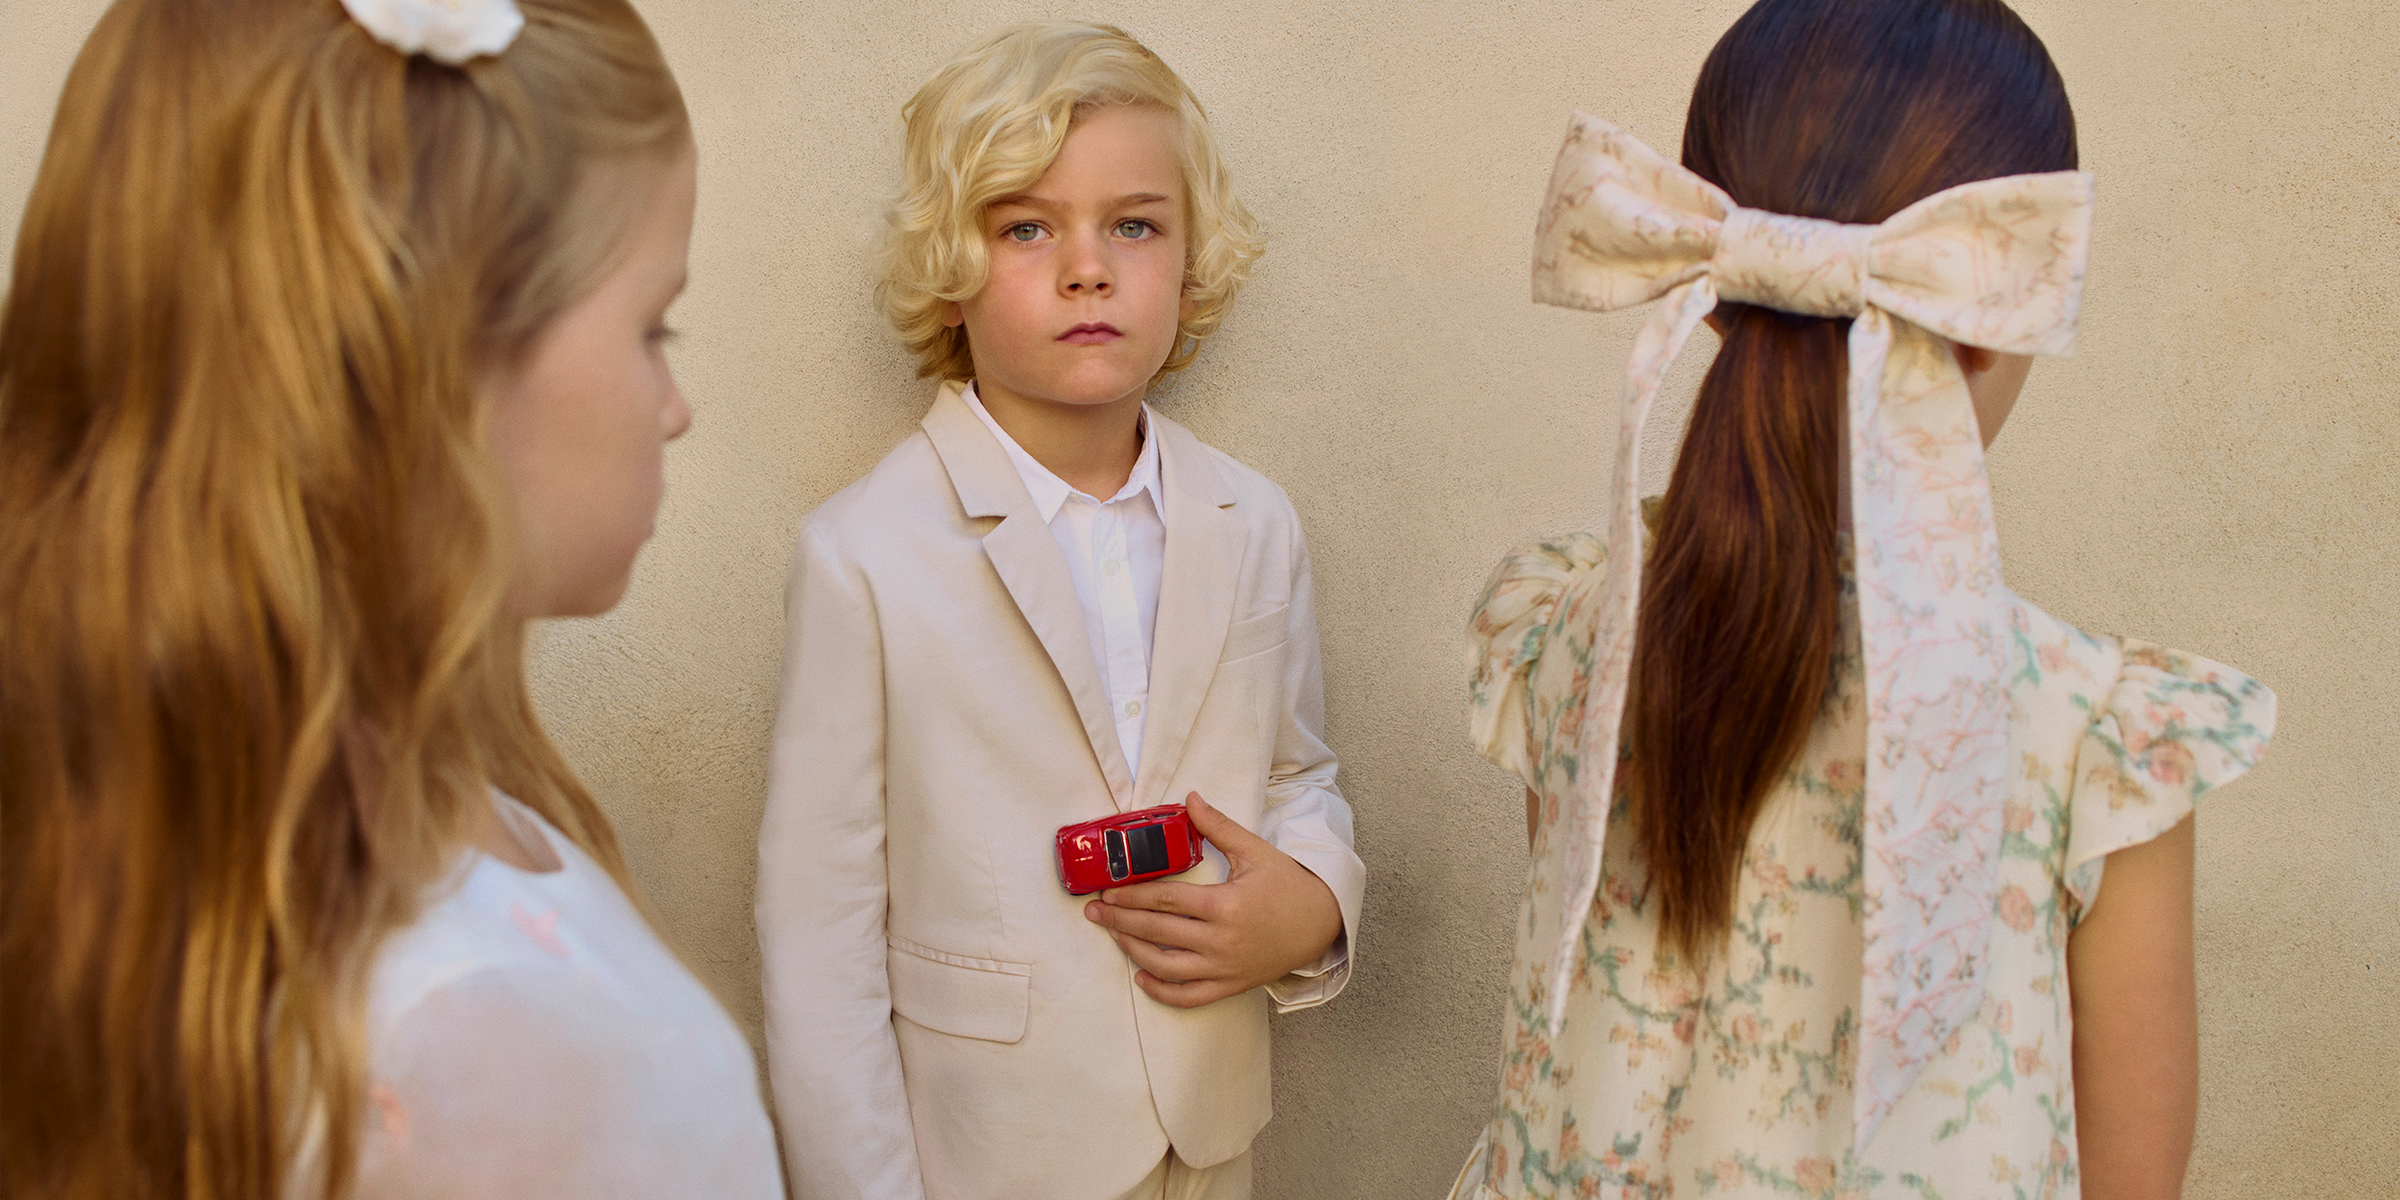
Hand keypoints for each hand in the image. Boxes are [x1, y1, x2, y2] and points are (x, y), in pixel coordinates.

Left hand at [1082, 791, 1343, 1008]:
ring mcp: (1225, 968)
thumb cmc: (1287, 885)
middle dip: (1119, 923)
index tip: (1107, 892)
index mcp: (1224, 905)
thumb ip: (1218, 826)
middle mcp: (1221, 941)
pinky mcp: (1231, 985)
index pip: (1165, 901)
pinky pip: (1190, 996)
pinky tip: (1141, 977)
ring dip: (1133, 953)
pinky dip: (1162, 991)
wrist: (1320, 924)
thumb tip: (1189, 798)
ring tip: (1114, 937)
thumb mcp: (1254, 851)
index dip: (1131, 897)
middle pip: (1157, 934)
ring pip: (1166, 967)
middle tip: (1093, 913)